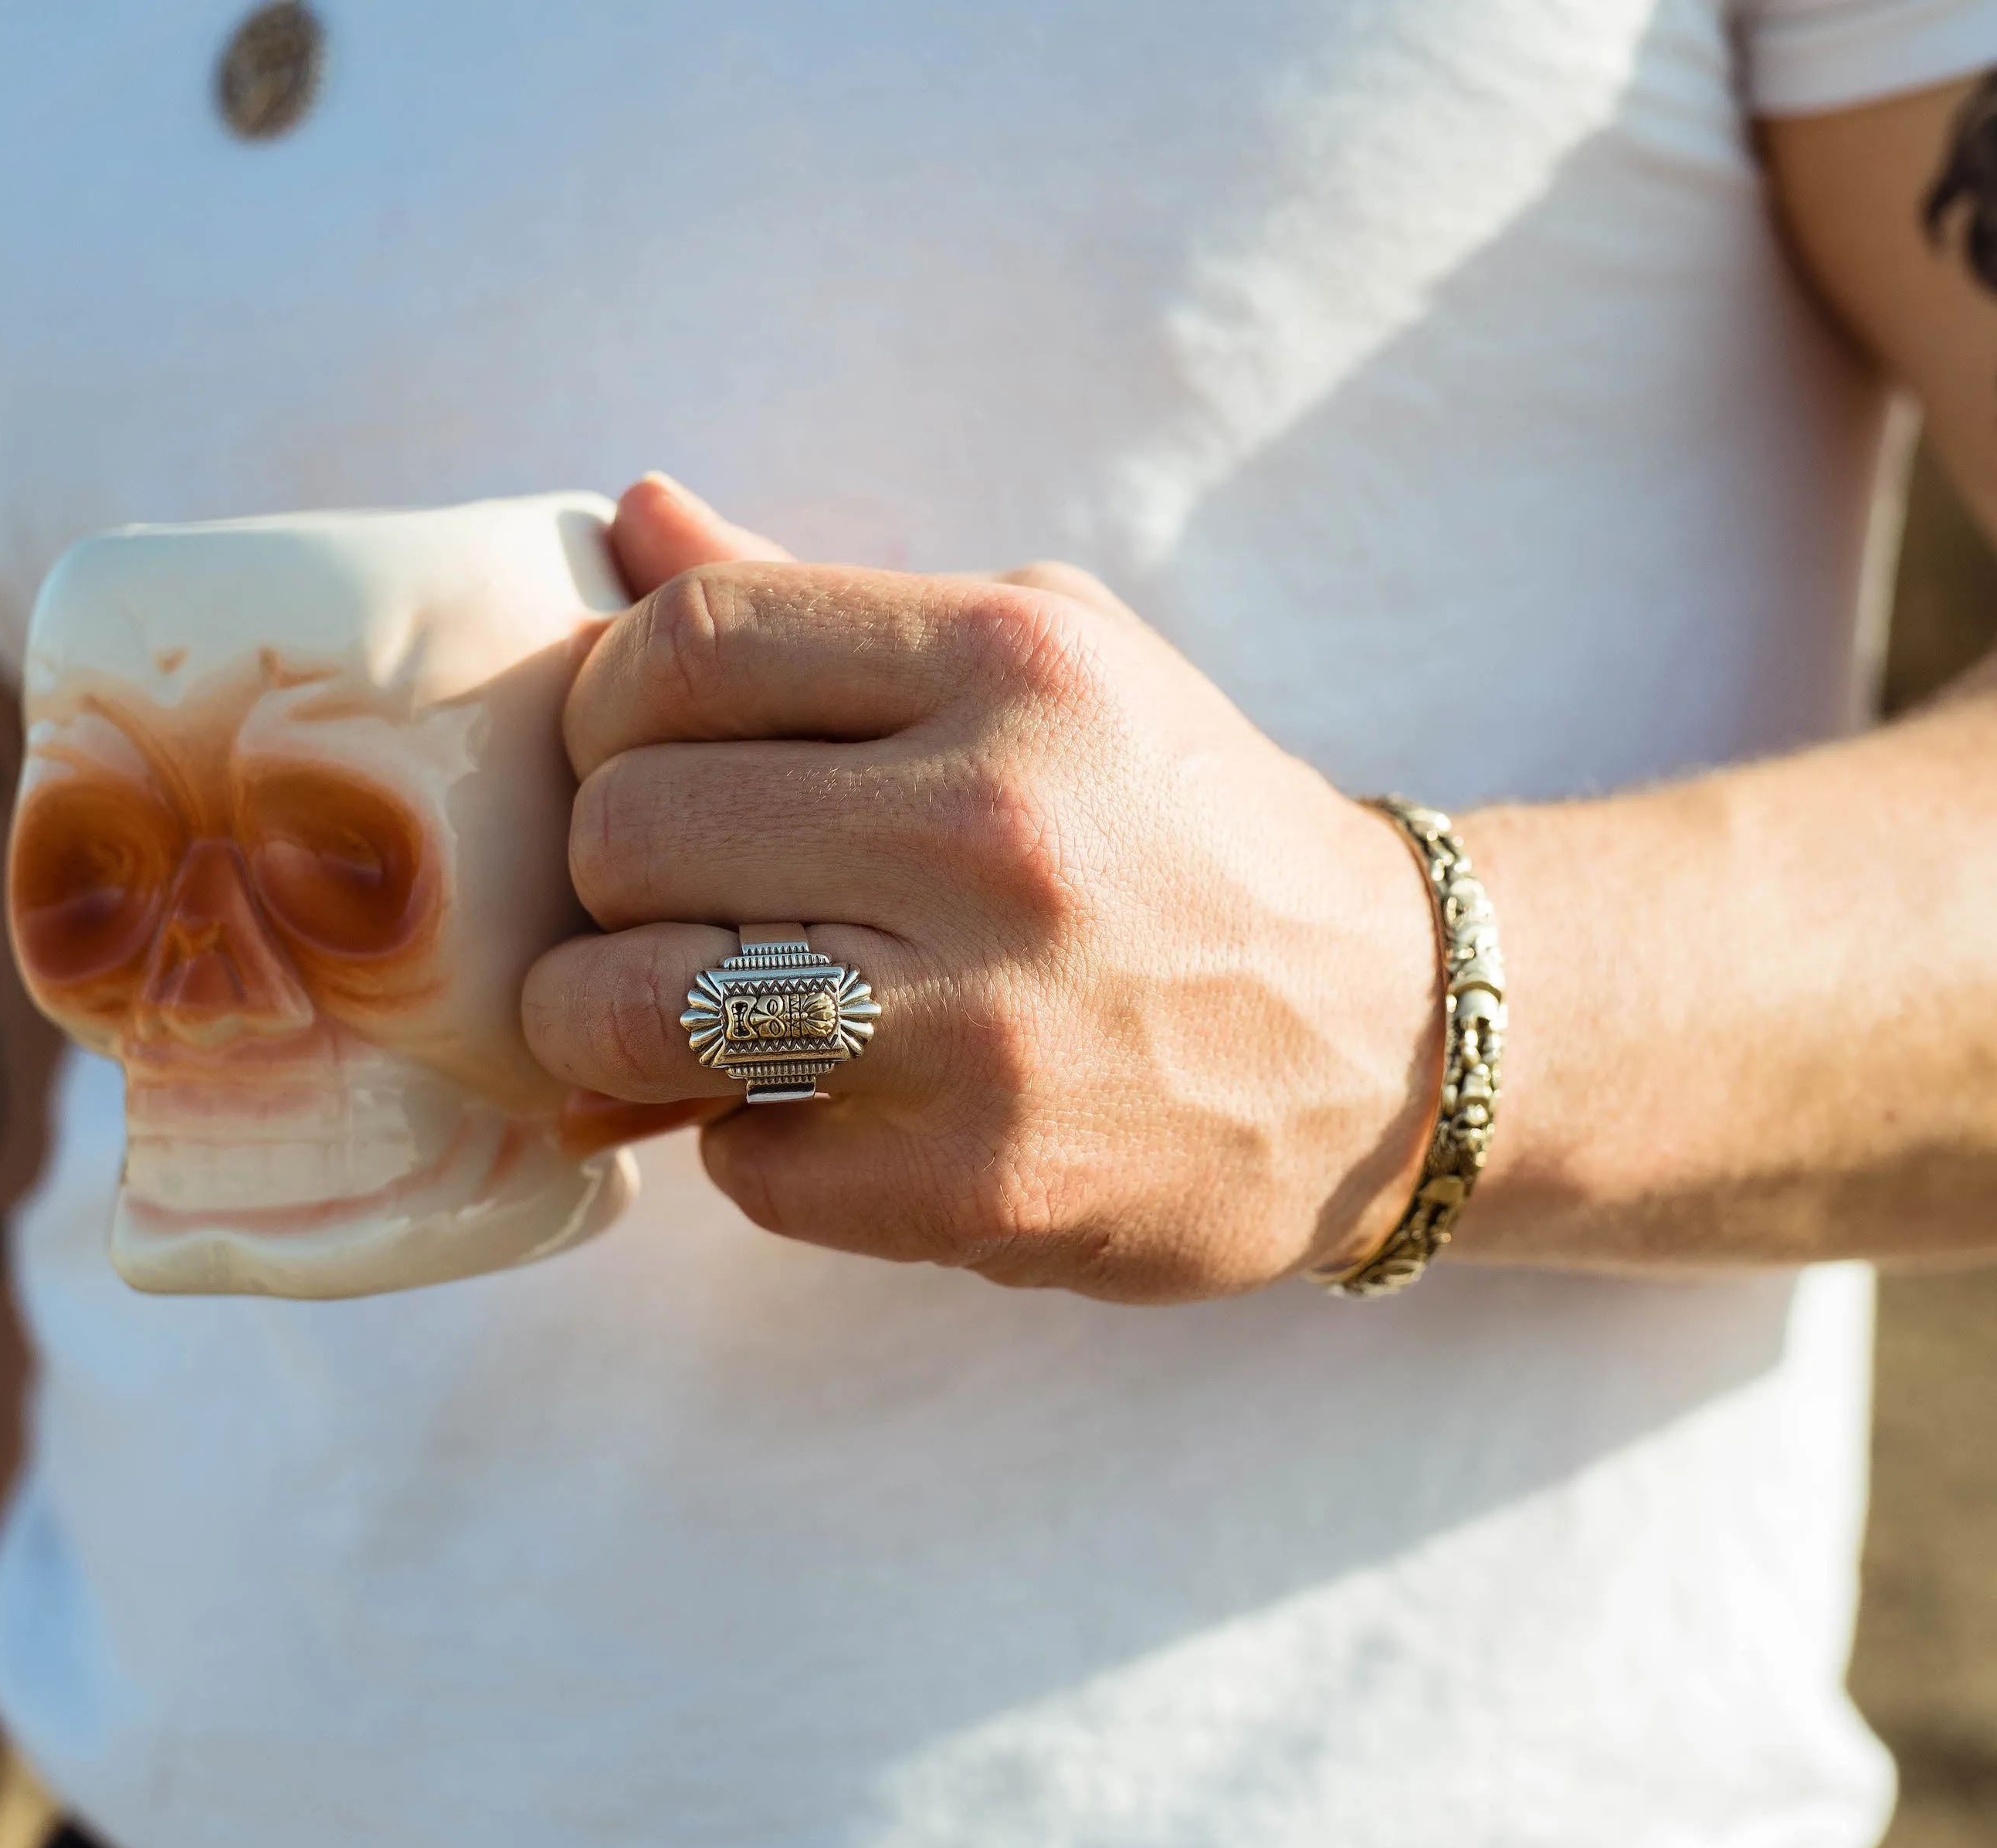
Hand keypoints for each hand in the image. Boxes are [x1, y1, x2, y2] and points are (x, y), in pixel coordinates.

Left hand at [524, 477, 1443, 1302]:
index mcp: (1011, 664)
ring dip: (615, 1022)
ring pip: (632, 1009)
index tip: (642, 755)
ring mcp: (989, 1018)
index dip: (608, 704)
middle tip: (676, 901)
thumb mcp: (1042, 662)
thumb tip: (629, 517)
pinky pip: (738, 1161)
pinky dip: (752, 1142)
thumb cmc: (1174, 829)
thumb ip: (823, 608)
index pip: (686, 642)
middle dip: (614, 874)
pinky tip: (830, 1108)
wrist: (1388, 1038)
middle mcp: (999, 828)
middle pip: (629, 828)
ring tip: (678, 1013)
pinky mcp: (981, 1181)